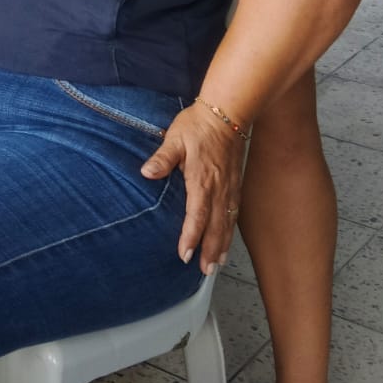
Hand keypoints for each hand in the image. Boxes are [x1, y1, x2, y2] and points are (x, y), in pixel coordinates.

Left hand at [141, 103, 246, 274]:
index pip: (196, 215)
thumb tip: (147, 173)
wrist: (228, 112)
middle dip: (210, 250)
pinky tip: (227, 239)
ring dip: (222, 244)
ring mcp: (229, 186)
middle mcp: (219, 187)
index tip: (184, 254)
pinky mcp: (235, 183)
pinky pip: (233, 213)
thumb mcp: (175, 138)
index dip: (191, 236)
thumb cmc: (198, 125)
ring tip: (217, 264)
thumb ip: (162, 158)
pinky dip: (230, 230)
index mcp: (202, 179)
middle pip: (215, 226)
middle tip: (205, 270)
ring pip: (227, 222)